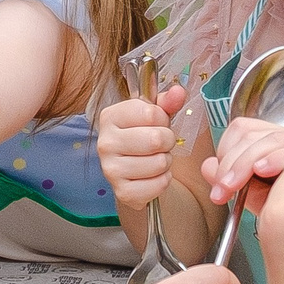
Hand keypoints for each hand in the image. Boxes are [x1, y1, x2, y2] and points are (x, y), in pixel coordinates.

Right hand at [96, 81, 187, 210]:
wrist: (136, 173)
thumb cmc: (145, 138)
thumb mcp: (155, 115)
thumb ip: (168, 101)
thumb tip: (178, 91)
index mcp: (110, 117)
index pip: (151, 113)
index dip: (163, 119)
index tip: (157, 124)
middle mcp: (105, 142)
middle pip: (156, 139)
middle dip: (167, 142)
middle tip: (160, 144)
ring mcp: (110, 169)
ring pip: (159, 163)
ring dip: (165, 162)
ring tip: (155, 159)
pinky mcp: (122, 192)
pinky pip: (158, 185)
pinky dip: (163, 181)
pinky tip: (153, 176)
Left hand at [204, 118, 283, 205]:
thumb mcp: (263, 198)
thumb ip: (236, 182)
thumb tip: (206, 167)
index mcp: (281, 141)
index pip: (243, 130)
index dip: (225, 152)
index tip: (218, 181)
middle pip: (252, 133)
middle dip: (230, 162)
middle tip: (221, 190)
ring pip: (270, 140)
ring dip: (245, 164)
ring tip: (232, 187)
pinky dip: (276, 159)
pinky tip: (262, 172)